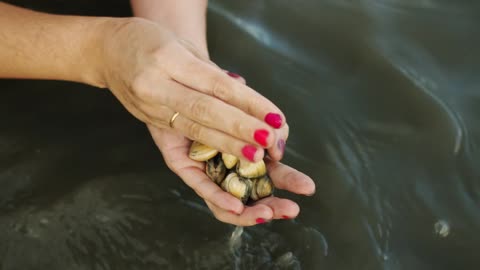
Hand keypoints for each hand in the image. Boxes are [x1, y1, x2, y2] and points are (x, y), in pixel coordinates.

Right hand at [100, 18, 285, 162]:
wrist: (107, 52)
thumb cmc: (149, 41)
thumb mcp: (182, 45)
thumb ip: (212, 72)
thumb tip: (244, 93)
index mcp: (167, 59)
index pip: (215, 85)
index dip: (248, 102)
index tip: (275, 117)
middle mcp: (156, 87)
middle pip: (205, 111)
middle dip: (240, 128)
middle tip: (271, 140)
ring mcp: (151, 109)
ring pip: (194, 130)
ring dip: (228, 145)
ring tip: (256, 155)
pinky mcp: (152, 125)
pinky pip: (183, 143)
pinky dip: (208, 157)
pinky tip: (227, 169)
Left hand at [147, 67, 313, 225]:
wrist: (167, 66)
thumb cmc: (205, 77)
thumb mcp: (233, 89)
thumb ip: (252, 106)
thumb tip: (276, 122)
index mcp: (242, 143)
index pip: (269, 170)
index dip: (287, 180)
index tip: (308, 188)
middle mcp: (224, 157)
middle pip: (252, 187)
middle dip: (275, 200)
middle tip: (294, 207)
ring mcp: (203, 162)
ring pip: (228, 193)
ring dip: (251, 206)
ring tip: (271, 211)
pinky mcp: (180, 160)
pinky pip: (199, 183)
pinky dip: (217, 196)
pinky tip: (236, 207)